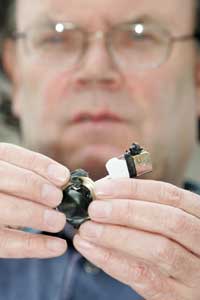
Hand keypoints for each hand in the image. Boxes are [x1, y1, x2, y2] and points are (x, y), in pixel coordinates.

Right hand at [0, 143, 68, 257]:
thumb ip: (34, 175)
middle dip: (33, 187)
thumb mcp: (16, 176)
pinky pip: (6, 244)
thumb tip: (64, 180)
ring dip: (33, 215)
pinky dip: (34, 246)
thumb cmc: (10, 192)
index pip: (11, 154)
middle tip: (57, 198)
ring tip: (59, 222)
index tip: (63, 177)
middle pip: (3, 178)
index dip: (39, 165)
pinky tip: (58, 247)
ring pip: (2, 210)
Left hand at [74, 178, 199, 299]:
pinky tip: (90, 250)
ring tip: (87, 230)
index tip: (103, 189)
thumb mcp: (167, 222)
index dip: (133, 189)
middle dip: (126, 212)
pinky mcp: (177, 296)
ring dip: (116, 236)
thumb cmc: (173, 245)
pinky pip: (143, 277)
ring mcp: (194, 271)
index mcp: (199, 215)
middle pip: (167, 221)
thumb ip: (143, 207)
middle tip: (94, 210)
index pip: (168, 195)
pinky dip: (112, 261)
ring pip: (157, 249)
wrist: (190, 287)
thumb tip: (104, 195)